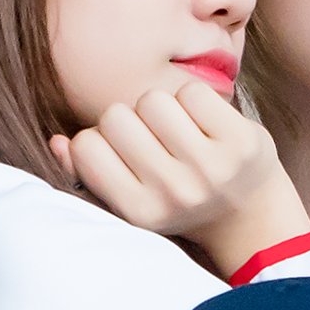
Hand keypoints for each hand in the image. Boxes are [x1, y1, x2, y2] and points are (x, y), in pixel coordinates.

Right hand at [51, 82, 309, 277]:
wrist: (251, 217)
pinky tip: (206, 126)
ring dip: (162, 108)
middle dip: (130, 120)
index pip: (87, 145)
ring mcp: (211, 166)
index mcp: (140, 211)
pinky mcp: (241, 141)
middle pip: (116, 115)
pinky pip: (192, 91)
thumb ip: (86, 174)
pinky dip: (194, 101)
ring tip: (179, 133)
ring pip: (153, 99)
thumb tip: (57, 141)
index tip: (122, 154)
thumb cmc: (179, 203)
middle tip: (154, 142)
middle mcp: (174, 192)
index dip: (100, 139)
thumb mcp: (130, 201)